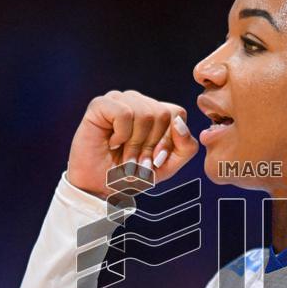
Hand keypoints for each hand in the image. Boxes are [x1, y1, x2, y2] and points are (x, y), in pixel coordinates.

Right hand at [67, 89, 198, 197]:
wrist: (100, 187)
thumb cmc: (133, 174)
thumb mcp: (169, 165)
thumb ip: (186, 146)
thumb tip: (179, 123)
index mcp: (157, 112)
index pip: (177, 113)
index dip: (169, 141)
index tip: (155, 160)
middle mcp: (139, 102)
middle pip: (163, 114)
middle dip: (151, 146)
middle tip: (137, 161)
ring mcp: (119, 100)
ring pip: (145, 113)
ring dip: (135, 144)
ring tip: (125, 156)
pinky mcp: (100, 104)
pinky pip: (124, 113)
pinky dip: (121, 135)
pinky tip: (112, 143)